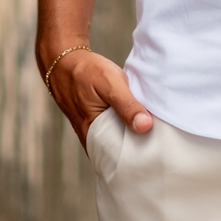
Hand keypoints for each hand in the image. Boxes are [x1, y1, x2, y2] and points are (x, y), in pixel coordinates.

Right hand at [39, 45, 153, 149]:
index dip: (134, 159)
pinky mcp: (92, 121)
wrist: (64, 61)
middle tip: (156, 150)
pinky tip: (134, 123)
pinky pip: (108, 131)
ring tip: (150, 138)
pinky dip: (121, 129)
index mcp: (92, 134)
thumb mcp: (110, 84)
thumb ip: (127, 105)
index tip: (154, 158)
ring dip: (127, 139)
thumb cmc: (86, 71)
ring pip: (112, 141)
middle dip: (133, 152)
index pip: (116, 158)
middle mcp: (89, 137)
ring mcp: (89, 129)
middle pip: (115, 153)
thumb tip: (145, 126)